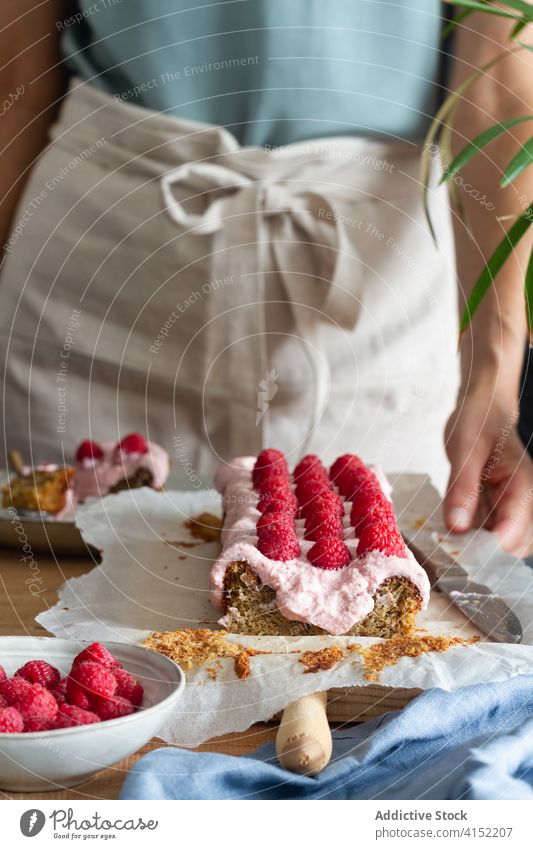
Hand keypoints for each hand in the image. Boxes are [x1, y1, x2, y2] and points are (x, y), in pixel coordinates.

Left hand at [444, 391, 532, 556]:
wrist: (483, 407)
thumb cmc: (477, 421)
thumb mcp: (464, 450)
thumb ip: (462, 488)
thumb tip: (457, 527)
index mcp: (522, 486)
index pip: (514, 532)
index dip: (488, 548)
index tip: (460, 551)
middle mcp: (523, 500)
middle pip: (515, 546)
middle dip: (485, 553)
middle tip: (452, 546)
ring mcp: (513, 505)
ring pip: (505, 543)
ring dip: (480, 546)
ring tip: (451, 537)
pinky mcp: (500, 506)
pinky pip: (491, 531)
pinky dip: (474, 535)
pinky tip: (453, 526)